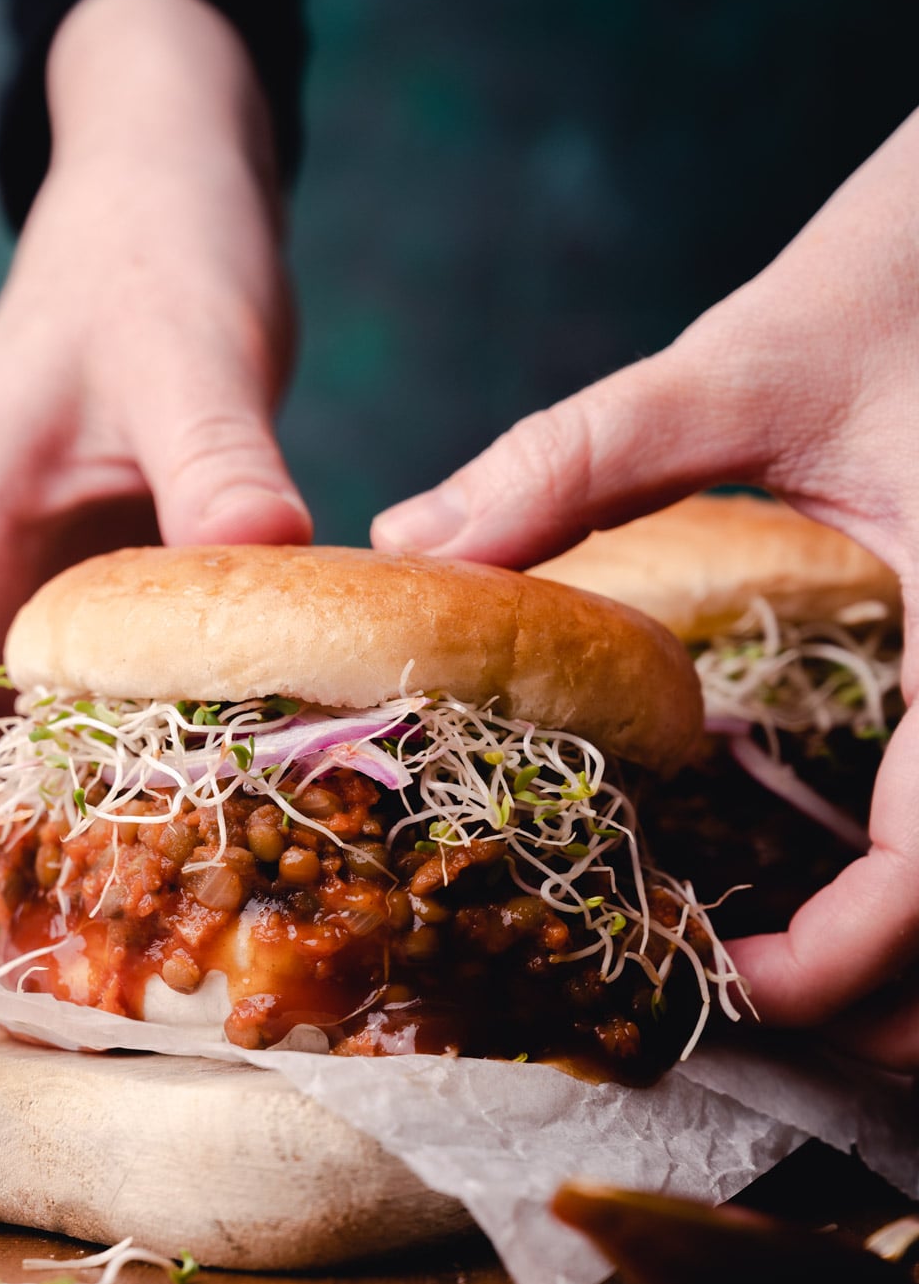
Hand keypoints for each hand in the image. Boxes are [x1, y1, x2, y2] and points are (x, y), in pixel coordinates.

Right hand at [0, 0, 309, 946]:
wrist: (160, 216)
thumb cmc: (153, 261)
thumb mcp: (188, 346)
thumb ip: (219, 454)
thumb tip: (272, 552)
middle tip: (52, 981)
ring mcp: (8, 619)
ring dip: (4, 873)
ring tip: (100, 956)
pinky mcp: (75, 629)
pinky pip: (47, 752)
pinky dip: (79, 826)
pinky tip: (162, 874)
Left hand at [372, 109, 918, 1067]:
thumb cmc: (907, 274)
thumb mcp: (742, 361)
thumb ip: (581, 456)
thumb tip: (414, 543)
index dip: (844, 962)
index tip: (731, 988)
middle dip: (880, 1009)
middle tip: (739, 1004)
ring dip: (896, 973)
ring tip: (772, 973)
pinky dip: (903, 899)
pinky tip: (811, 881)